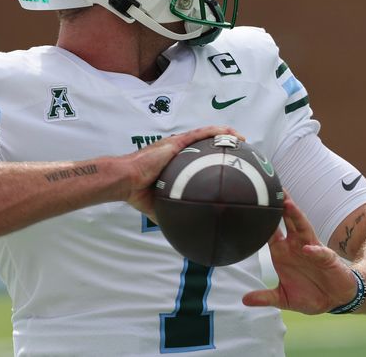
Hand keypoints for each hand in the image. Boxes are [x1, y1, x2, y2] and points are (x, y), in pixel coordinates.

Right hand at [122, 125, 242, 219]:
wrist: (127, 181)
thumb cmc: (138, 192)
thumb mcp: (160, 205)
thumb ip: (171, 213)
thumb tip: (180, 232)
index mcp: (173, 164)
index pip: (195, 157)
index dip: (210, 157)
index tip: (225, 163)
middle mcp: (176, 152)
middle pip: (203, 143)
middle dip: (220, 143)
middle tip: (237, 150)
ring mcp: (176, 146)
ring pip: (204, 135)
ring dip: (222, 134)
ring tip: (239, 137)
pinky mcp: (175, 143)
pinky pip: (199, 134)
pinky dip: (214, 132)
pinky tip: (228, 132)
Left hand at [242, 194, 358, 314]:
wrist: (335, 300)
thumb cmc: (309, 294)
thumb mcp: (283, 298)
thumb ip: (265, 297)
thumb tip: (244, 300)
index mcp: (282, 252)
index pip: (269, 232)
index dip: (261, 219)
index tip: (250, 205)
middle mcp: (295, 245)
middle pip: (286, 221)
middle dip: (279, 206)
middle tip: (271, 190)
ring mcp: (311, 249)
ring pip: (303, 228)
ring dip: (296, 216)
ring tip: (288, 204)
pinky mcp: (326, 258)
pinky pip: (319, 252)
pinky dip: (314, 250)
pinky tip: (307, 249)